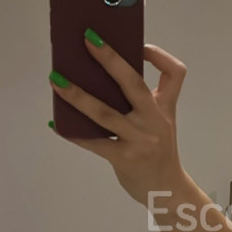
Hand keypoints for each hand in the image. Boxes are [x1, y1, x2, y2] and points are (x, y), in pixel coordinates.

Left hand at [49, 37, 186, 204]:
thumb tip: (100, 79)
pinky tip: (57, 124)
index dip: (159, 56)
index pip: (175, 74)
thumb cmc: (159, 153)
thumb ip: (142, 103)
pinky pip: (94, 142)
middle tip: (88, 39)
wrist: (168, 192)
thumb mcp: (162, 124)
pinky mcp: (125, 158)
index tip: (140, 47)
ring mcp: (140, 140)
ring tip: (55, 79)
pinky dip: (73, 133)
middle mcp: (154, 121)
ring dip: (77, 95)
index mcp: (165, 108)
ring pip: (104, 113)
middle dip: (110, 59)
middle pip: (133, 83)